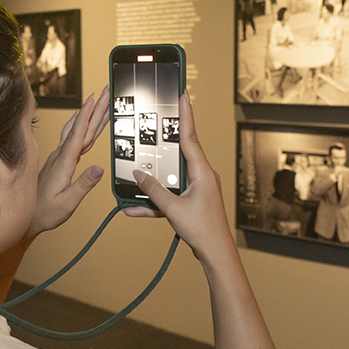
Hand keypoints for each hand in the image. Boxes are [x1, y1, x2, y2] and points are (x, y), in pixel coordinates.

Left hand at [25, 87, 109, 237]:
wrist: (29, 217)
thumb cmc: (45, 212)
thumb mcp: (67, 203)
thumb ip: (83, 185)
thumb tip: (98, 169)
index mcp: (63, 163)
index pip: (78, 135)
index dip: (87, 116)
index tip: (94, 100)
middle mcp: (60, 156)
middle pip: (81, 128)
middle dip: (95, 109)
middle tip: (106, 92)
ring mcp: (59, 157)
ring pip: (78, 131)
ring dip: (90, 115)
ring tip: (101, 101)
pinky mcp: (60, 161)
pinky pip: (74, 138)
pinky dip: (83, 126)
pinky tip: (85, 120)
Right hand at [121, 93, 236, 266]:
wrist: (215, 253)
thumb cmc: (203, 230)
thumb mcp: (173, 209)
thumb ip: (153, 191)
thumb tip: (138, 175)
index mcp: (202, 172)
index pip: (190, 137)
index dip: (185, 115)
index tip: (183, 95)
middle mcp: (201, 176)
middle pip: (179, 152)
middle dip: (164, 141)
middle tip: (156, 119)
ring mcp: (196, 189)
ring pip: (169, 177)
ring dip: (152, 181)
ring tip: (133, 178)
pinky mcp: (191, 201)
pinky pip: (169, 195)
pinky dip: (153, 201)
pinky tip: (133, 208)